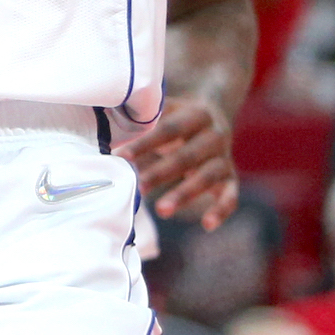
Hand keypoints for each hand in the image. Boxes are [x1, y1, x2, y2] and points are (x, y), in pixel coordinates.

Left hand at [114, 91, 237, 226]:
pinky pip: (231, 195)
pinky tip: (207, 225)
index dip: (146, 143)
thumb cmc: (174, 114)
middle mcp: (215, 135)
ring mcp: (225, 157)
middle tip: (138, 187)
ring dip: (185, 194)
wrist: (213, 111)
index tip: (122, 156)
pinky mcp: (231, 177)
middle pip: (187, 156)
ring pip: (208, 177)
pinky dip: (222, 210)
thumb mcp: (163, 109)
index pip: (169, 129)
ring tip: (161, 210)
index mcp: (196, 114)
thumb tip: (103, 127)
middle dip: (162, 173)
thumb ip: (141, 117)